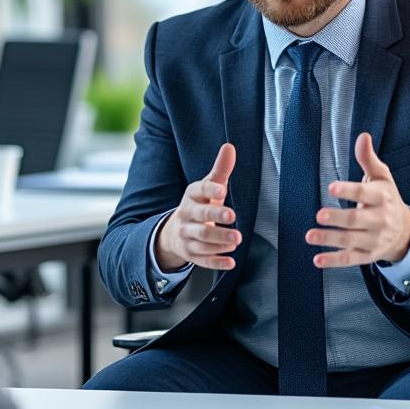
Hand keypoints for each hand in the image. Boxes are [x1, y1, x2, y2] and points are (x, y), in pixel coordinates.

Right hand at [154, 143, 241, 271]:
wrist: (174, 232)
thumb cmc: (199, 205)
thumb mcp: (207, 187)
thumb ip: (220, 170)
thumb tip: (229, 146)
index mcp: (191, 197)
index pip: (198, 191)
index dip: (210, 190)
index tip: (222, 190)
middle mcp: (186, 216)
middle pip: (200, 218)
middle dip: (215, 217)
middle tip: (232, 216)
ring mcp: (187, 237)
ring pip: (202, 240)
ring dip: (219, 240)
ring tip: (236, 239)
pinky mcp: (192, 254)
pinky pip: (203, 260)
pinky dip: (216, 262)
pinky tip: (230, 262)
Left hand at [307, 132, 409, 267]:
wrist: (406, 232)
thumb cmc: (387, 199)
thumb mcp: (382, 178)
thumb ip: (368, 159)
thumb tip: (363, 136)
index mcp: (381, 197)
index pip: (365, 193)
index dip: (348, 190)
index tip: (332, 187)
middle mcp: (379, 220)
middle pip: (356, 220)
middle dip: (338, 218)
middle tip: (319, 214)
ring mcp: (373, 240)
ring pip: (350, 241)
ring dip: (329, 239)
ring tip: (309, 236)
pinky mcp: (366, 256)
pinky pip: (349, 260)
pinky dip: (333, 261)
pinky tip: (317, 260)